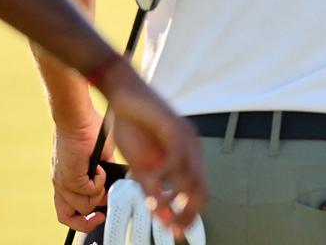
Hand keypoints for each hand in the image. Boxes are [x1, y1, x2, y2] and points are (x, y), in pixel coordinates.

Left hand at [52, 117, 111, 232]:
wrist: (77, 117)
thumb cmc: (88, 129)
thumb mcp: (98, 157)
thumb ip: (102, 173)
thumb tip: (112, 184)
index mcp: (65, 180)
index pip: (66, 210)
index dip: (82, 217)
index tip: (99, 213)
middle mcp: (61, 184)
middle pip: (66, 217)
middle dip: (86, 221)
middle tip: (101, 213)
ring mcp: (64, 182)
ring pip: (83, 206)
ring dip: (99, 193)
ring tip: (102, 174)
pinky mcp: (70, 177)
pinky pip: (89, 191)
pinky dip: (100, 180)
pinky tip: (100, 165)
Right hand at [102, 61, 206, 231]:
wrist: (124, 94)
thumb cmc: (132, 126)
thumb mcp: (141, 165)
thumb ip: (152, 188)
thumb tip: (160, 214)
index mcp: (188, 156)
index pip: (199, 192)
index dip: (190, 214)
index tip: (178, 232)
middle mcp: (192, 148)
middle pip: (201, 189)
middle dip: (188, 214)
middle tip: (174, 230)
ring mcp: (186, 138)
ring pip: (192, 177)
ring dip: (178, 200)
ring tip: (163, 214)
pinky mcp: (173, 128)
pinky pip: (177, 157)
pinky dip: (168, 177)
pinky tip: (155, 188)